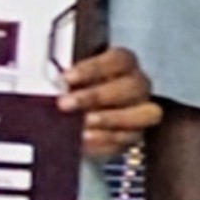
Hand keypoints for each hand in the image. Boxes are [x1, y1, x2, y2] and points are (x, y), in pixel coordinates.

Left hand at [61, 41, 162, 156]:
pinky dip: (106, 139)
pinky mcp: (135, 136)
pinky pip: (129, 138)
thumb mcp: (68, 81)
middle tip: (66, 104)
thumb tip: (56, 86)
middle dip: (97, 95)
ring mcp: (141, 112)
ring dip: (110, 118)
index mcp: (123, 64)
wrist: (76, 121)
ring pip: (142, 113)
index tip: (66, 78)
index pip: (118, 59)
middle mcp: (137, 86)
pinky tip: (86, 139)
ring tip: (83, 123)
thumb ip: (67, 81)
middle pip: (131, 86)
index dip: (93, 68)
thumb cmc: (74, 92)